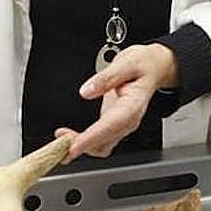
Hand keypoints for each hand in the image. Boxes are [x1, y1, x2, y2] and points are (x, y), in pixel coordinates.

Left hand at [56, 43, 178, 162]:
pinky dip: (84, 144)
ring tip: (59, 142)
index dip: (91, 139)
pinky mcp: (114, 124)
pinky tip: (69, 139)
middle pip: (104, 141)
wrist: (153, 67)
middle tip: (57, 145)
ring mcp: (121, 125)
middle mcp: (128, 120)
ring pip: (101, 146)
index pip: (110, 126)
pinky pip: (99, 141)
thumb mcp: (126, 63)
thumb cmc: (143, 64)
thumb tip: (86, 91)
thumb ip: (106, 77)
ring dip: (80, 147)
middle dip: (80, 146)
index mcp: (133, 105)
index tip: (73, 146)